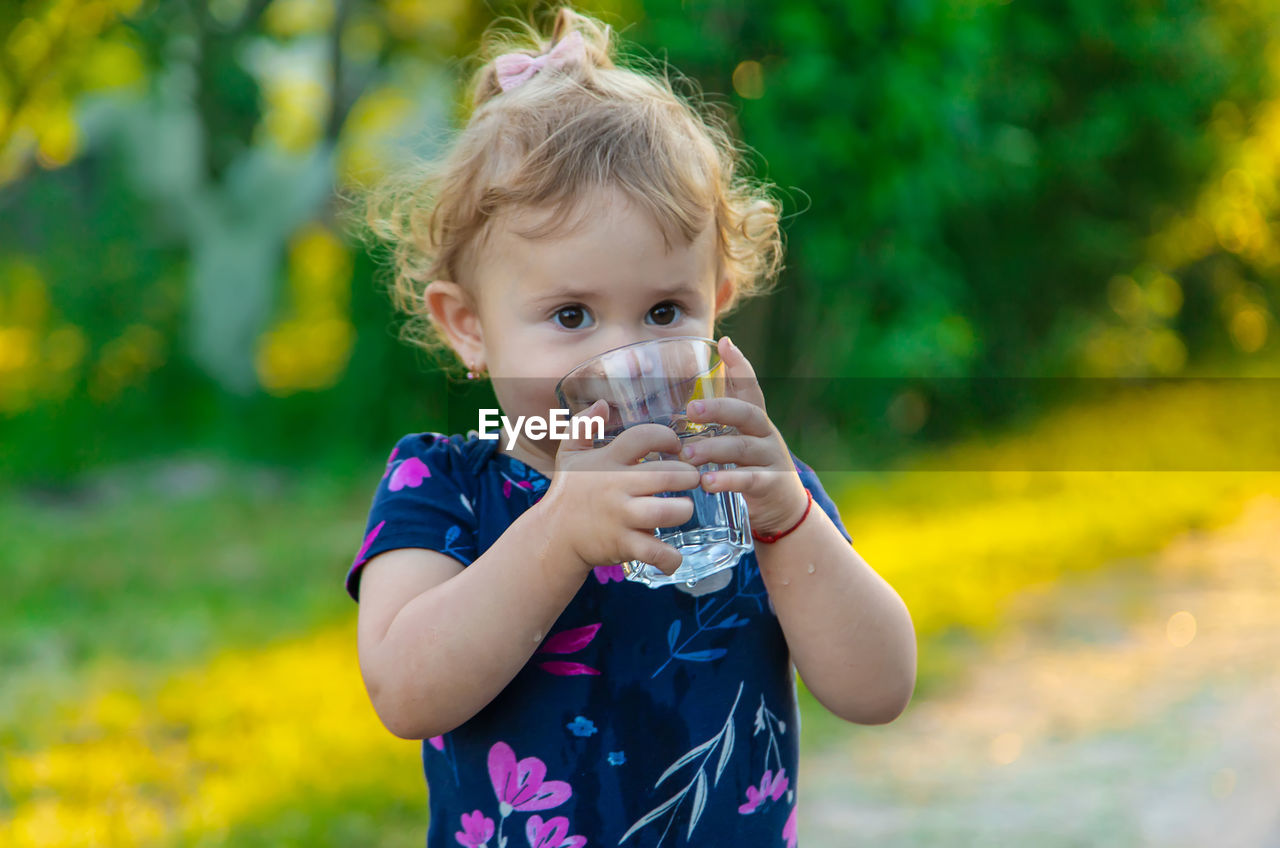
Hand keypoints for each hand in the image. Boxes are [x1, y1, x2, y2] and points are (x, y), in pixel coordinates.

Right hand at [537, 399, 701, 575]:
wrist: (553, 537)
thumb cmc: (568, 493)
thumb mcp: (569, 455)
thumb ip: (583, 426)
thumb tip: (602, 404)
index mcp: (607, 461)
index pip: (643, 437)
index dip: (666, 437)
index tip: (675, 445)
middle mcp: (616, 487)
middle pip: (665, 475)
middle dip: (688, 475)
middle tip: (692, 478)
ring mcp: (621, 517)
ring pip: (665, 512)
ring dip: (684, 510)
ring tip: (684, 508)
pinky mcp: (623, 545)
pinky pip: (654, 552)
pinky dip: (670, 558)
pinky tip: (674, 556)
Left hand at [679, 337, 809, 536]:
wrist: (784, 511)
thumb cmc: (751, 472)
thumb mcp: (740, 445)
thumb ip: (719, 428)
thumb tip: (683, 406)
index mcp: (756, 421)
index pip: (749, 388)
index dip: (740, 366)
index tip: (725, 344)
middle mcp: (766, 434)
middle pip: (745, 413)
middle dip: (718, 408)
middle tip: (691, 409)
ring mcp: (772, 458)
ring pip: (743, 447)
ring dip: (713, 448)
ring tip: (687, 454)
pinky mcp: (772, 484)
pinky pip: (750, 479)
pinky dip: (727, 480)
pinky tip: (707, 483)